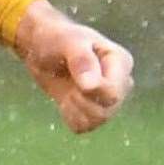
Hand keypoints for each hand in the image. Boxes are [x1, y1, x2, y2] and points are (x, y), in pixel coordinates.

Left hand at [14, 0, 134, 133]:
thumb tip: (92, 86)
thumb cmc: (57, 38)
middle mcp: (121, 83)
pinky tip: (66, 98)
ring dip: (74, 106)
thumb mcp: (66, 42)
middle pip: (106, 110)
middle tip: (68, 78)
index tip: (72, 73)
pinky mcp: (95, 110)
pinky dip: (70, 114)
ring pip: (96, 121)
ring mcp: (110, 99)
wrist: (42, 47)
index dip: (87, 91)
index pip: (113, 93)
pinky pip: (84, 126)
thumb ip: (81, 59)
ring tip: (68, 87)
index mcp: (121, 62)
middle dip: (79, 98)